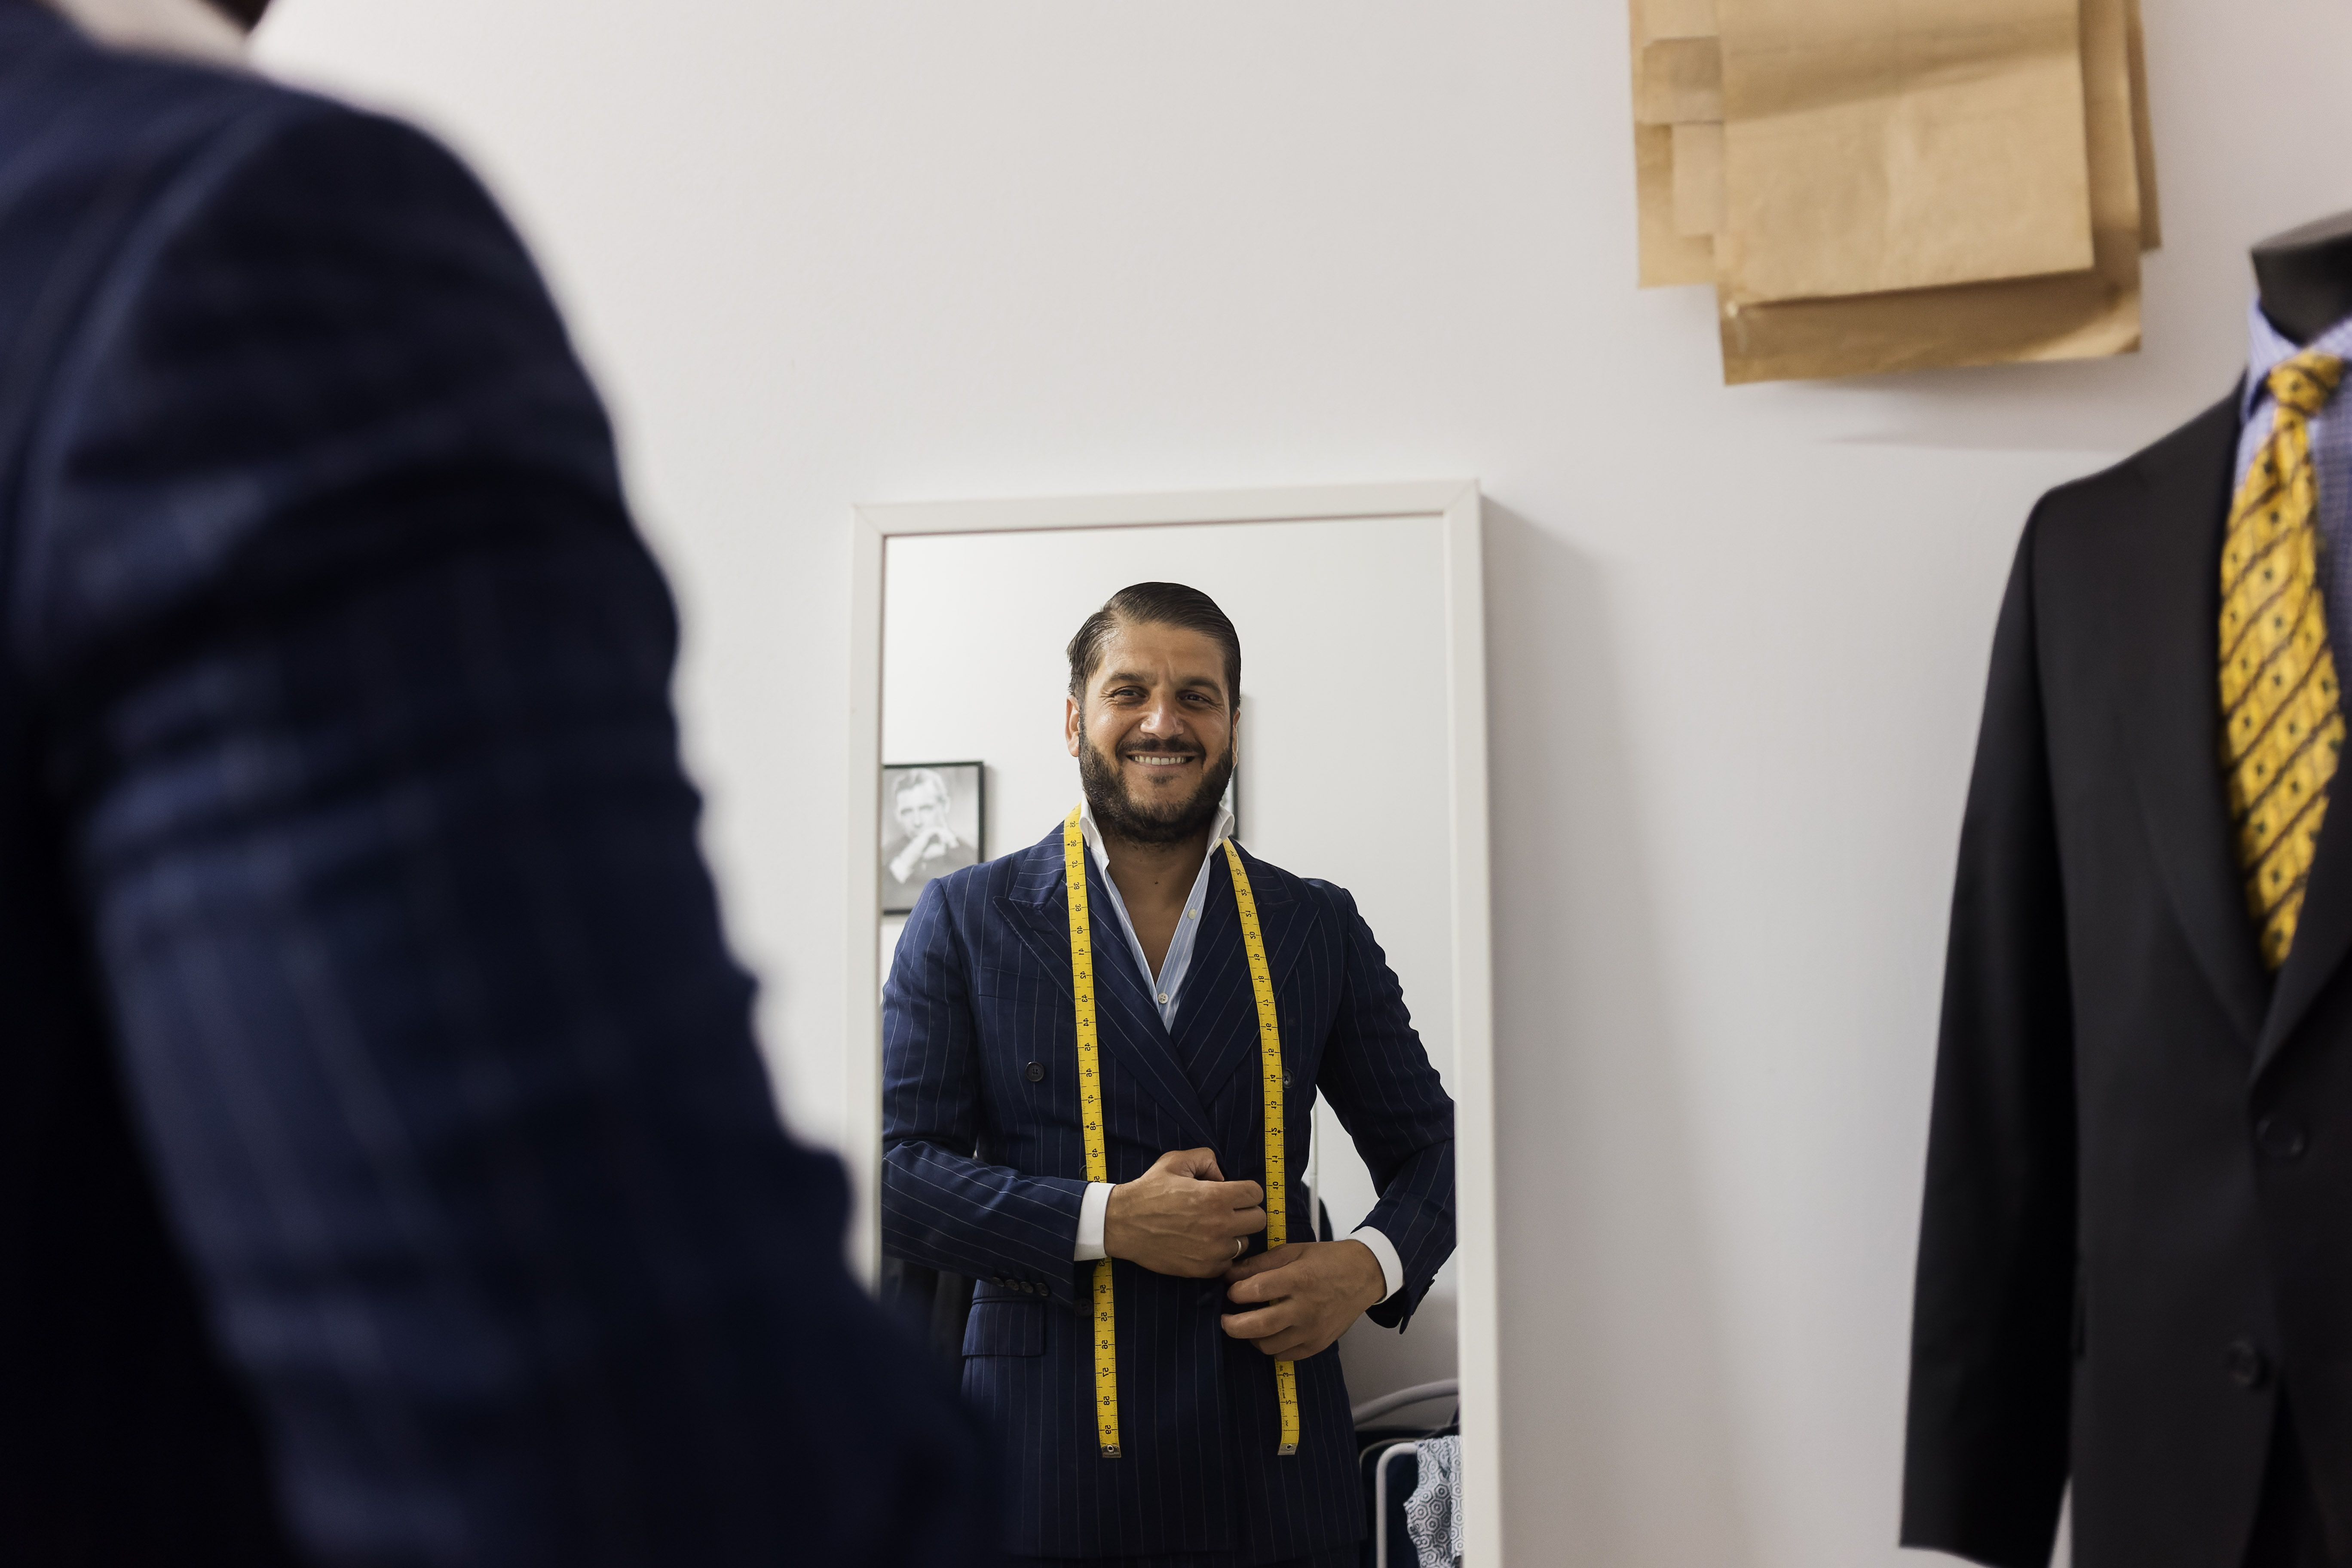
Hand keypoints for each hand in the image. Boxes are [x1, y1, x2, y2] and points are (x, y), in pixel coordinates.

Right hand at [1104, 1148, 1266, 1277]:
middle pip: (1259, 1220)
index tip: (1234, 1193)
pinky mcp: (1204, 1269)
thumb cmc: (1149, 1191)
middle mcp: (1220, 1225)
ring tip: (1213, 1229)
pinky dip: (1220, 1255)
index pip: (1256, 1194)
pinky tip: (1204, 1245)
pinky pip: (1228, 1262)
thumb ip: (1205, 1159)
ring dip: (1234, 1235)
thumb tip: (1222, 1176)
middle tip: (1228, 1210)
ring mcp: (1213, 1250)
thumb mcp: (1175, 1161)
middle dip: (1246, 1212)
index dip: (1246, 1190)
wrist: (1123, 1224)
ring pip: (1245, 1243)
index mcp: (1216, 1197)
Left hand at [1219, 1239, 1385, 1360]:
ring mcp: (1312, 1331)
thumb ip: (1259, 1264)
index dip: (1235, 1292)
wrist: (1364, 1275)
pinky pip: (1285, 1355)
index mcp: (1298, 1280)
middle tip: (1224, 1319)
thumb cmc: (1326, 1260)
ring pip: (1269, 1346)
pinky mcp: (1318, 1345)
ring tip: (1248, 1325)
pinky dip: (1272, 1347)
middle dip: (1232, 1325)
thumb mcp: (1293, 1251)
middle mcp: (1305, 1309)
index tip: (1230, 1291)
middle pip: (1258, 1326)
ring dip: (1251, 1337)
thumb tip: (1228, 1275)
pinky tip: (1270, 1334)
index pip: (1256, 1290)